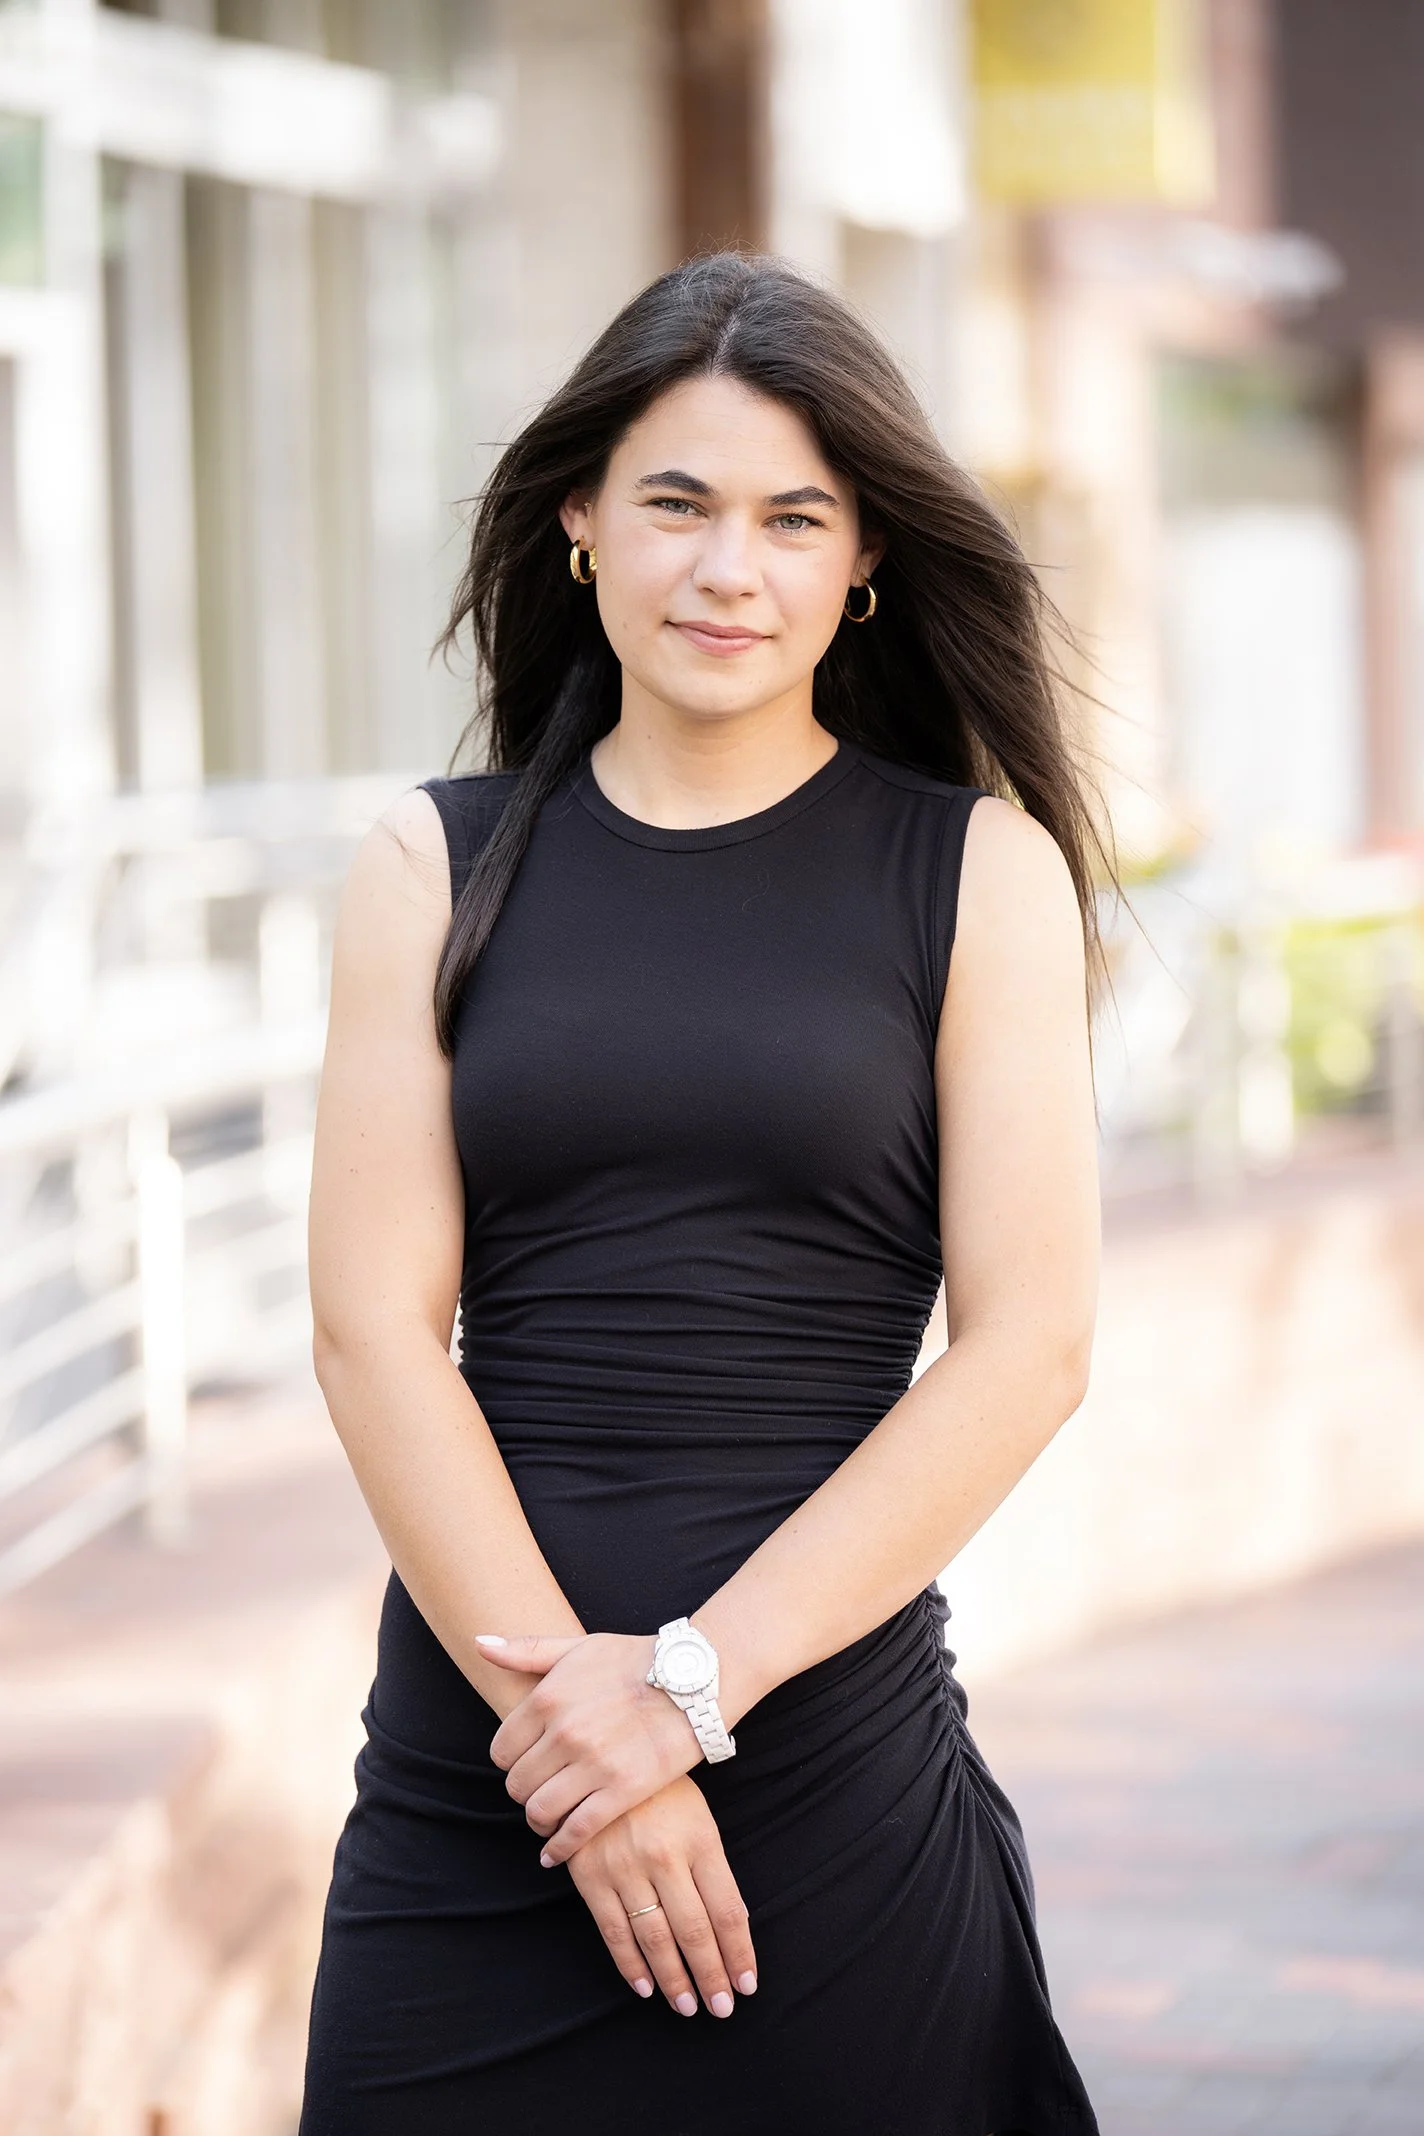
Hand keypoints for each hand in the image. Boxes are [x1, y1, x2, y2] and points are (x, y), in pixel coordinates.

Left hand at [480, 1632, 700, 1863]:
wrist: (695, 1680)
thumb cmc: (635, 1660)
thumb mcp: (579, 1646)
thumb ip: (526, 1649)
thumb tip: (480, 1643)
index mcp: (547, 1698)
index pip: (501, 1750)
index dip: (510, 1762)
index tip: (525, 1764)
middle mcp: (564, 1733)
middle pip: (517, 1784)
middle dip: (524, 1791)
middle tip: (539, 1791)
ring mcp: (592, 1764)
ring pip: (540, 1810)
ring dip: (538, 1820)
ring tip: (547, 1819)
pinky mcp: (621, 1791)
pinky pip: (575, 1831)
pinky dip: (560, 1848)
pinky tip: (554, 1853)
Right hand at [566, 1776, 757, 2019]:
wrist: (601, 1757)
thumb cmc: (661, 1790)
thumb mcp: (699, 1817)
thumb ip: (715, 1869)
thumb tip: (734, 1923)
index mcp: (700, 1839)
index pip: (727, 1910)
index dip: (739, 1953)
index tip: (747, 1984)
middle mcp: (664, 1856)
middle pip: (695, 1931)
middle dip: (711, 1976)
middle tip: (721, 2007)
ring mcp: (625, 1867)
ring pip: (656, 1938)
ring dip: (674, 1980)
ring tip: (688, 2006)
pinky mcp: (590, 1875)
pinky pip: (614, 1931)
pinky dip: (631, 1964)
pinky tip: (646, 1987)